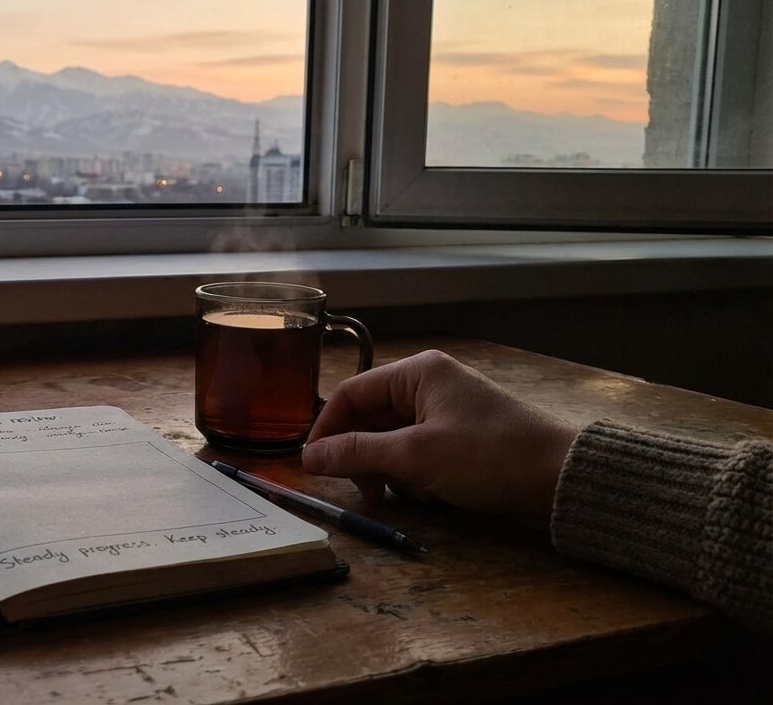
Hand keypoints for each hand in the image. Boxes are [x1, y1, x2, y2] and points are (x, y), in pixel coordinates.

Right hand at [302, 350, 579, 526]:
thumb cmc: (489, 456)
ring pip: (391, 442)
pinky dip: (413, 477)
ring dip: (389, 471)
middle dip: (361, 457)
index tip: (313, 466)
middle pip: (369, 419)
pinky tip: (428, 496)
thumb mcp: (415, 455)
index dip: (326, 430)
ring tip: (403, 496)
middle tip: (362, 492)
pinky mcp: (460, 440)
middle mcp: (429, 385)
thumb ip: (356, 453)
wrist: (562, 478)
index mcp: (417, 373)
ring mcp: (446, 413)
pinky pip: (416, 455)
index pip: (350, 394)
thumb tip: (309, 457)